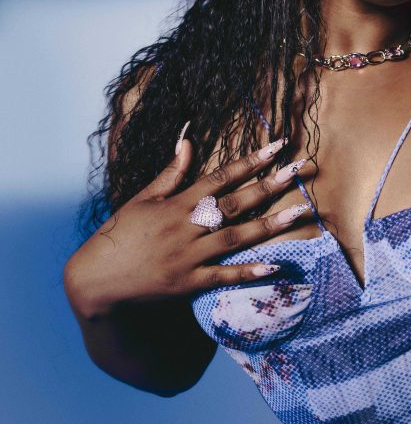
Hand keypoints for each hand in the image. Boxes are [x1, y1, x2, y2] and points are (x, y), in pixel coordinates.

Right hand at [66, 131, 311, 317]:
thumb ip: (171, 172)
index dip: (250, 161)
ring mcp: (189, 256)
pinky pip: (224, 276)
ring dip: (270, 224)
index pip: (220, 177)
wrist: (96, 279)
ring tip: (300, 212)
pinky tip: (275, 266)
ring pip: (236, 237)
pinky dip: (248, 272)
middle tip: (300, 171)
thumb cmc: (120, 235)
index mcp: (176, 203)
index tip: (277, 147)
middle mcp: (186, 227)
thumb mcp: (142, 199)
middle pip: (235, 203)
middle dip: (270, 185)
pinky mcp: (188, 283)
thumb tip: (188, 140)